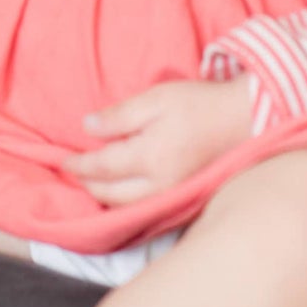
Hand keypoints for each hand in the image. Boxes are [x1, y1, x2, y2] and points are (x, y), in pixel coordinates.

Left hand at [64, 76, 254, 204]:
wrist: (243, 120)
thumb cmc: (198, 104)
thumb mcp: (155, 99)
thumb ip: (119, 116)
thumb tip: (87, 128)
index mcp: (149, 158)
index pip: (103, 168)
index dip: (80, 165)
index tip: (63, 160)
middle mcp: (159, 185)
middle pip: (111, 195)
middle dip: (88, 185)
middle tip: (72, 172)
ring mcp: (173, 195)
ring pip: (128, 206)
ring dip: (105, 197)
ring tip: (91, 182)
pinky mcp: (184, 197)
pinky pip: (146, 207)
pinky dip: (126, 202)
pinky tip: (121, 190)